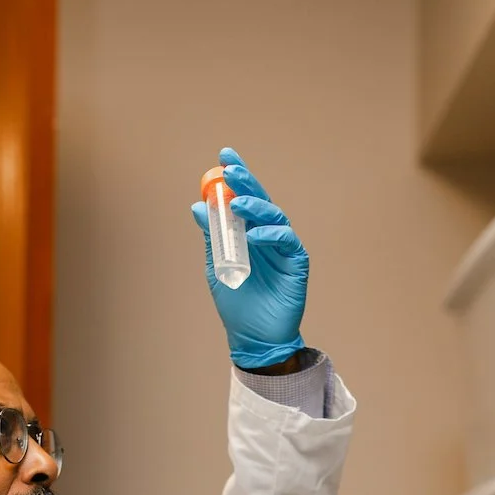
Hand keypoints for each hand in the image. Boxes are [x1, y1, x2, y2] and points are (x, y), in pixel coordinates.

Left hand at [191, 147, 308, 369]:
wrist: (254, 338)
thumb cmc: (237, 305)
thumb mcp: (217, 267)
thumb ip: (212, 237)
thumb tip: (198, 206)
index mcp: (247, 234)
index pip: (243, 199)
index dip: (237, 176)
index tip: (224, 156)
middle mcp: (267, 236)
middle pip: (260, 201)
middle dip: (246, 182)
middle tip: (231, 169)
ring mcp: (283, 248)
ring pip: (274, 216)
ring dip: (255, 207)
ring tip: (236, 204)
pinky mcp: (296, 263)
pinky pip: (287, 241)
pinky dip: (271, 234)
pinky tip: (255, 236)